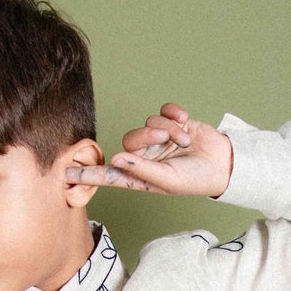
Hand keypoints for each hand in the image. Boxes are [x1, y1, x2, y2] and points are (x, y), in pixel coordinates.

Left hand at [65, 104, 233, 199]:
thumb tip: (117, 158)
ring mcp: (158, 139)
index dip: (89, 174)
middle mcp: (145, 156)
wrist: (223, 164)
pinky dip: (175, 115)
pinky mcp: (171, 123)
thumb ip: (142, 170)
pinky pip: (163, 110)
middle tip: (165, 140)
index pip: (109, 174)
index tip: (66, 174)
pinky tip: (186, 122)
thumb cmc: (196, 180)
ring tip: (184, 140)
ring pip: (148, 122)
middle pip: (130, 139)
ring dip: (168, 128)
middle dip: (147, 136)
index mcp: (141, 175)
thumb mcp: (168, 180)